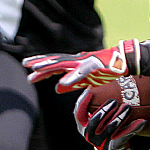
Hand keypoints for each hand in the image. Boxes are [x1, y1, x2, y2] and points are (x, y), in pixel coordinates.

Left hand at [23, 39, 139, 92]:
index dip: (42, 65)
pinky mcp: (94, 66)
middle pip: (55, 61)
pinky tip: (61, 82)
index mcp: (74, 63)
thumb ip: (71, 83)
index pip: (55, 63)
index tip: (27, 67)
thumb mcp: (85, 79)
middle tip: (25, 64)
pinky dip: (71, 77)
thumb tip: (56, 89)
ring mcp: (85, 62)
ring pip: (64, 63)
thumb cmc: (105, 69)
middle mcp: (77, 60)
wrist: (124, 62)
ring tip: (36, 69)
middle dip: (40, 62)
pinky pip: (80, 72)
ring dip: (50, 66)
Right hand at [73, 90, 145, 149]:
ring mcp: (101, 142)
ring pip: (110, 129)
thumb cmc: (103, 125)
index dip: (83, 103)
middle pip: (94, 123)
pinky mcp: (114, 146)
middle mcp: (90, 135)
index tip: (89, 90)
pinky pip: (124, 136)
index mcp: (83, 125)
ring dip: (119, 117)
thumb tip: (95, 83)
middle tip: (114, 101)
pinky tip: (142, 121)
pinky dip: (133, 128)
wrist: (110, 148)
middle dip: (104, 111)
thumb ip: (94, 104)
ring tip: (127, 107)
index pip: (79, 114)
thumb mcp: (95, 117)